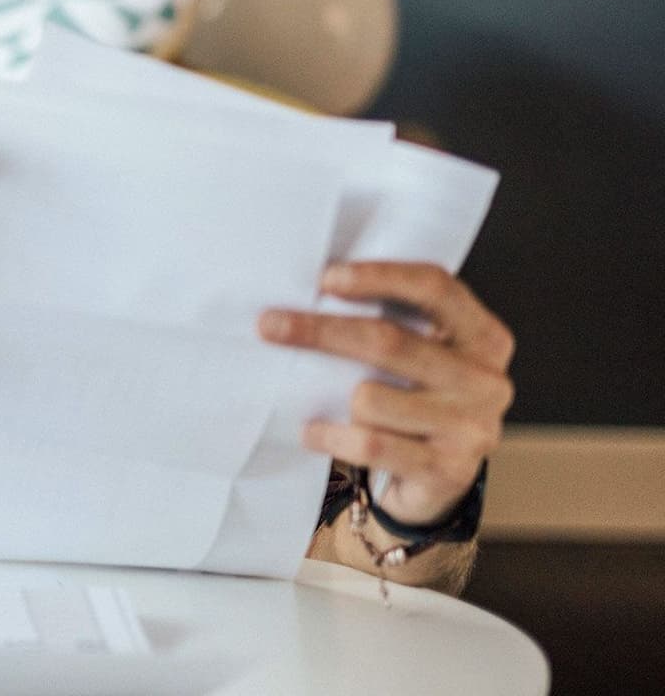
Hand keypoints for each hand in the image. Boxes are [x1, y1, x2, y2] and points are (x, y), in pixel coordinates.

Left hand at [260, 262, 514, 524]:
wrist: (439, 479)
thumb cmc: (417, 399)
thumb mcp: (420, 356)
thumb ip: (391, 323)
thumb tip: (311, 296)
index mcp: (484, 337)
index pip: (435, 288)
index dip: (380, 277)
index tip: (326, 278)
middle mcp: (486, 380)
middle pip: (389, 342)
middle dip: (321, 331)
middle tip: (269, 325)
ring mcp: (471, 428)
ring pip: (370, 398)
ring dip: (335, 399)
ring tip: (324, 402)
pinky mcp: (447, 470)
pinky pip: (369, 445)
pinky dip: (331, 436)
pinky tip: (313, 431)